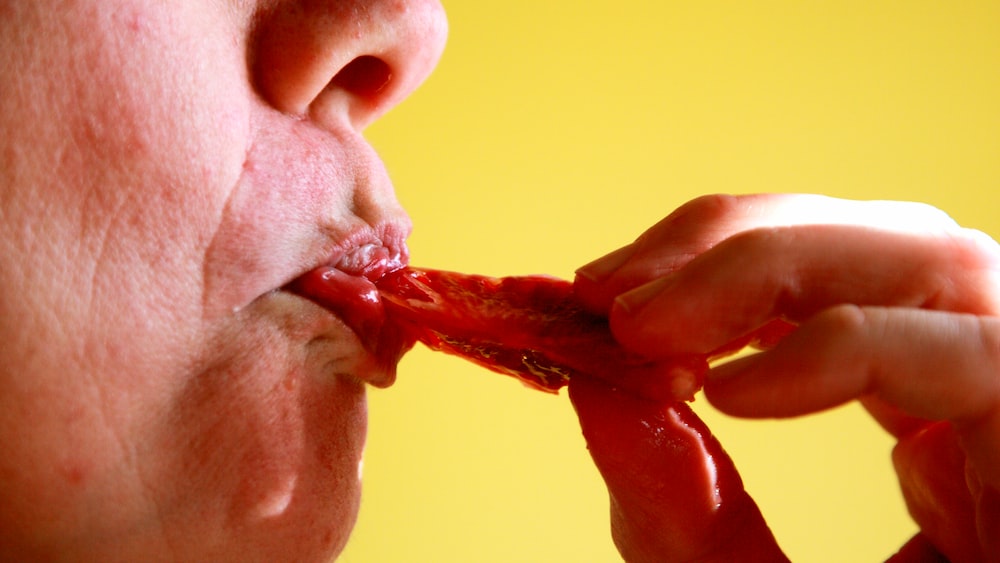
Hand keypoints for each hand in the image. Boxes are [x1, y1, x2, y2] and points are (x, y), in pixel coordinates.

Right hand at [572, 194, 999, 560]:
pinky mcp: (927, 378)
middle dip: (754, 265)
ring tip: (621, 295)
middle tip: (624, 307)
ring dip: (734, 255)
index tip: (713, 394)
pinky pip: (846, 294)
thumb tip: (603, 398)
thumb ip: (693, 534)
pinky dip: (745, 294)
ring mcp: (982, 374)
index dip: (844, 348)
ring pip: (878, 246)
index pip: (985, 352)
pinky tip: (678, 326)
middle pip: (923, 258)